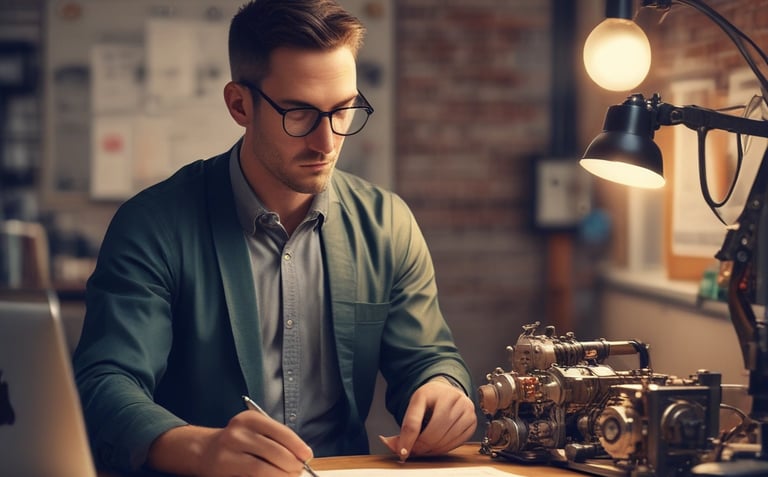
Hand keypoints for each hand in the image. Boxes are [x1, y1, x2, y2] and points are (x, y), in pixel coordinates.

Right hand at [148, 410, 312, 476]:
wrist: (204, 450)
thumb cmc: (238, 441)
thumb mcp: (255, 430)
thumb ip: (276, 439)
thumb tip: (301, 455)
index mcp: (250, 419)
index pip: (281, 432)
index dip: (297, 446)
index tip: (307, 456)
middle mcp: (238, 433)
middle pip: (274, 452)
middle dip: (292, 465)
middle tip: (299, 471)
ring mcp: (228, 452)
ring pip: (262, 469)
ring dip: (281, 475)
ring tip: (289, 476)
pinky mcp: (223, 470)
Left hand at [379, 377, 476, 460]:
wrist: (448, 392)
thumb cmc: (431, 400)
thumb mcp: (415, 406)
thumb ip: (406, 426)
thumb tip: (391, 444)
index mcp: (431, 391)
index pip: (415, 421)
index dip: (408, 440)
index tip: (402, 452)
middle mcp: (452, 397)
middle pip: (433, 433)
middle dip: (421, 447)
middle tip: (414, 452)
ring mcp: (465, 409)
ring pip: (445, 439)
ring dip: (433, 450)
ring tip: (425, 449)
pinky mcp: (472, 421)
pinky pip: (457, 442)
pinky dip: (445, 448)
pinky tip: (438, 446)